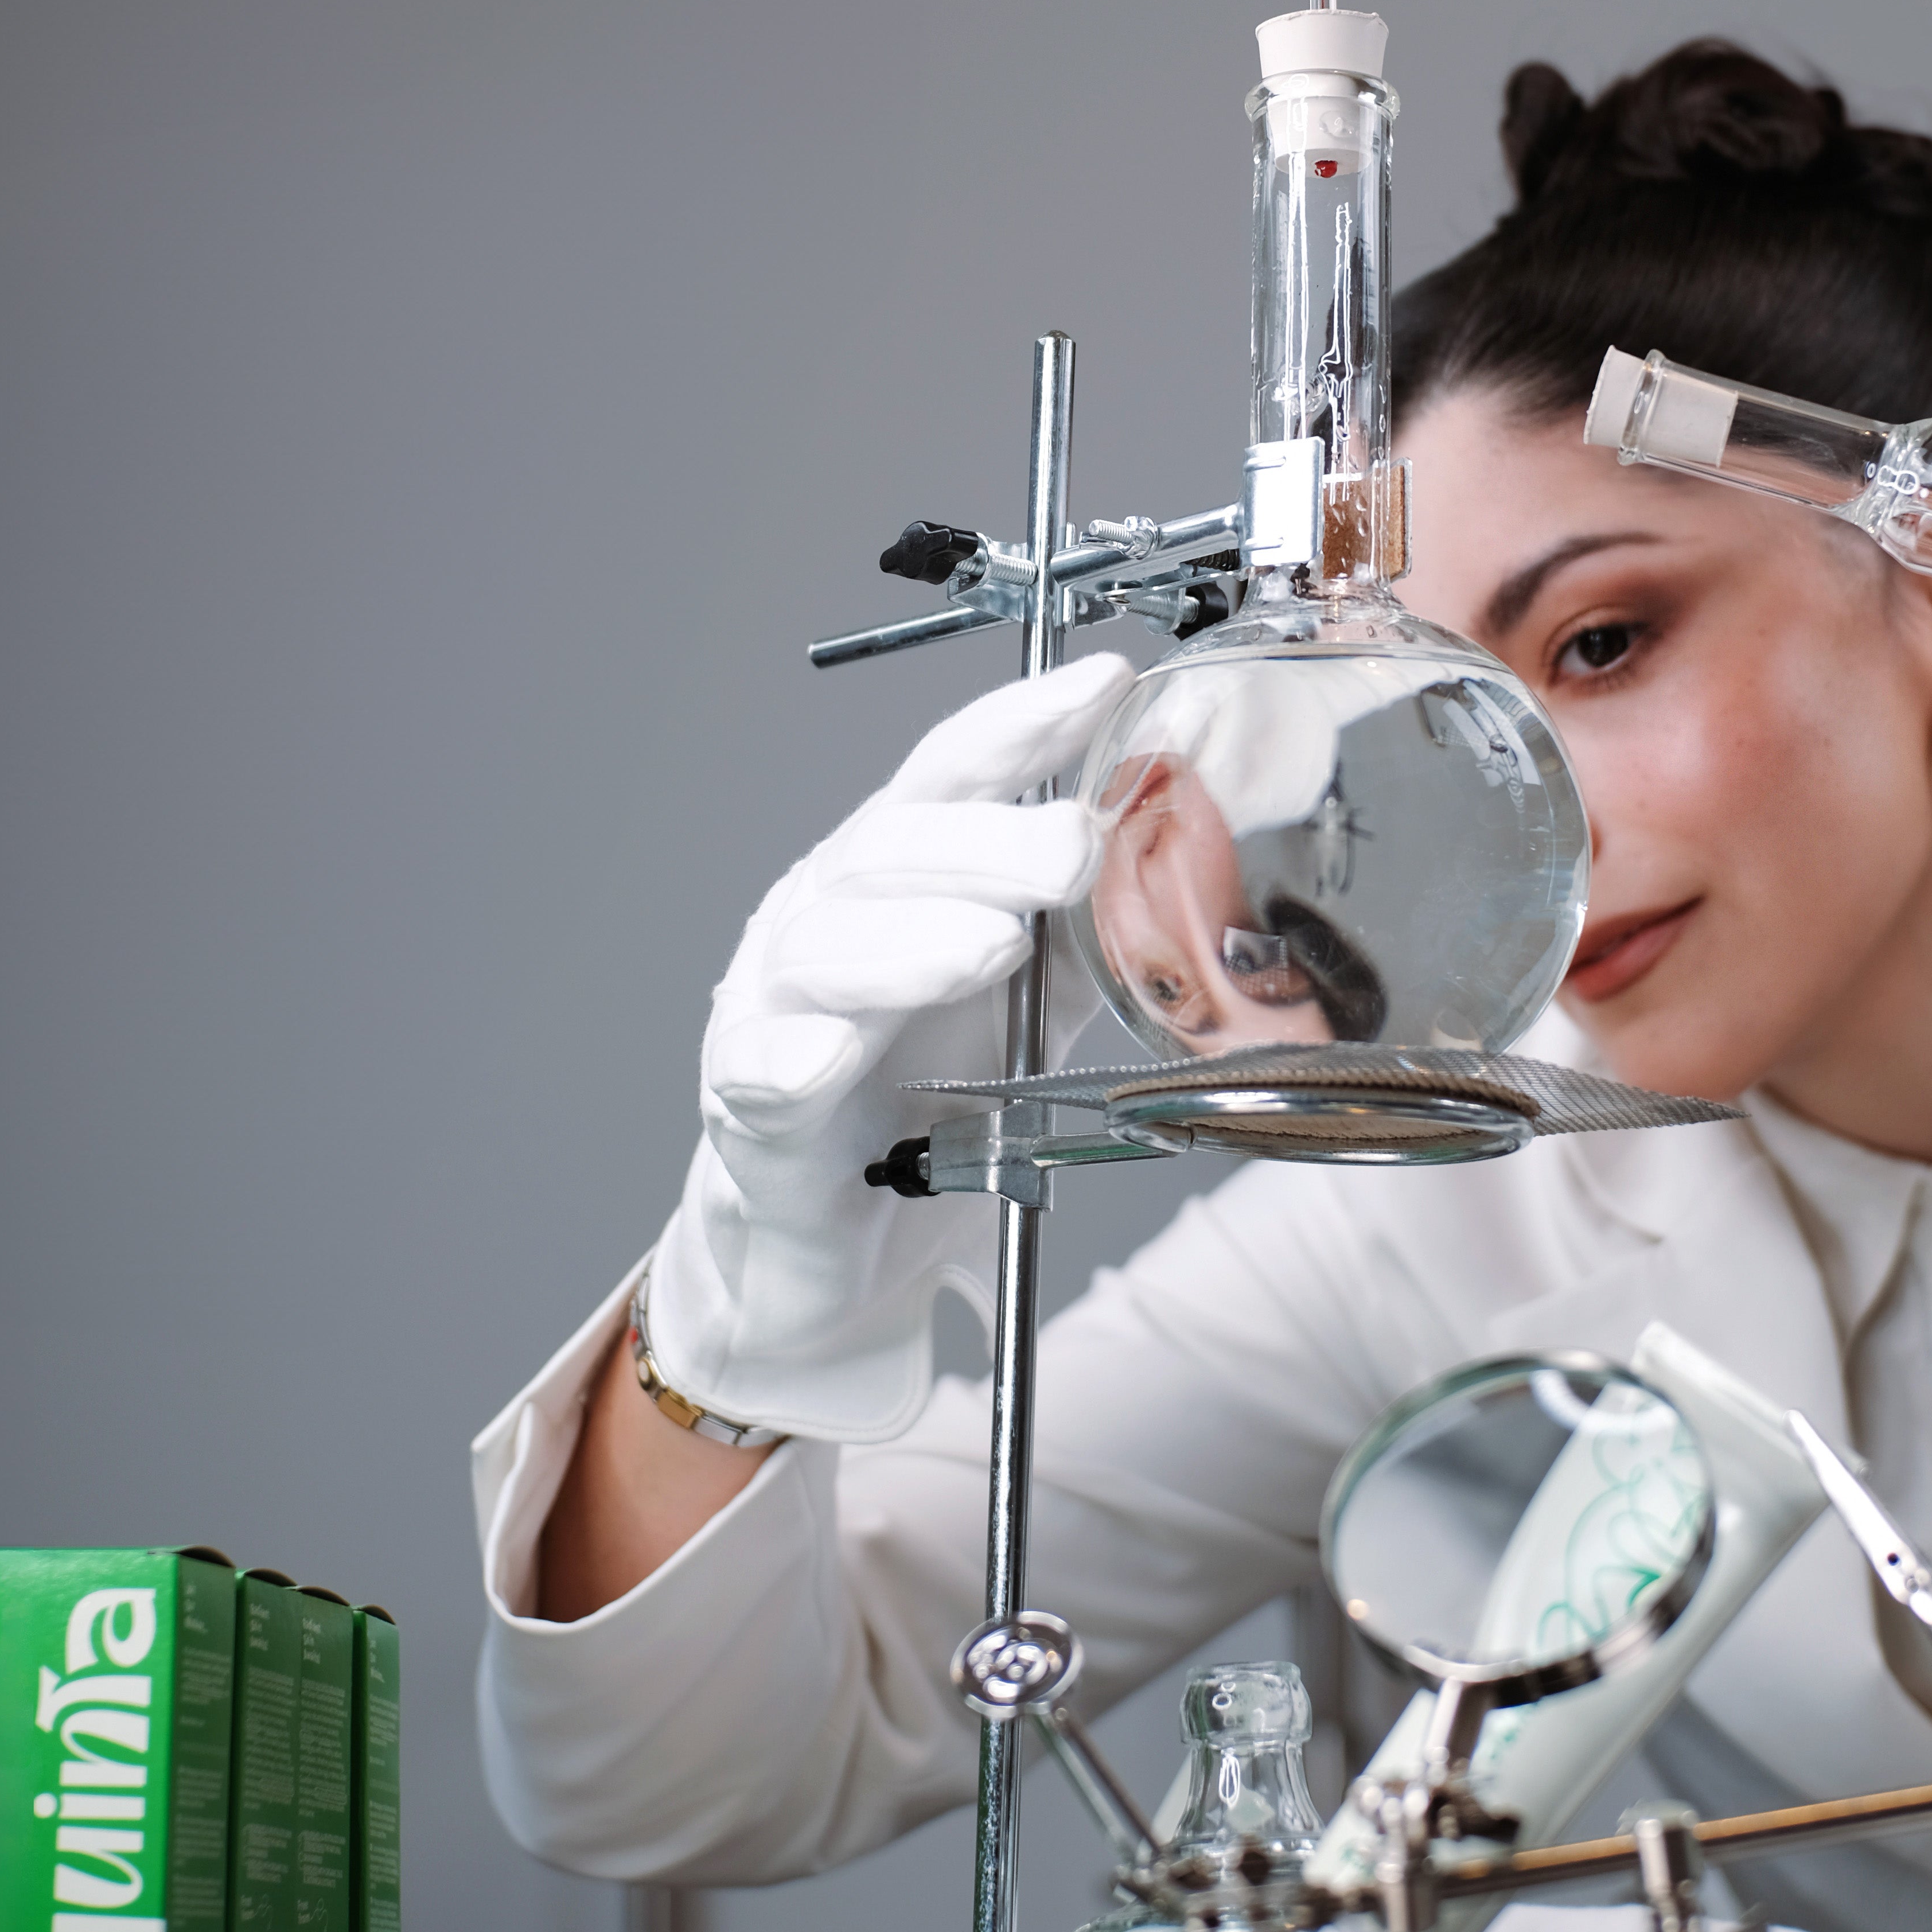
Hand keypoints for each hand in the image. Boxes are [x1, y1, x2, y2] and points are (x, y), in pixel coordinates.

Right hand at [643, 654, 1129, 1442]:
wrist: (834, 1245)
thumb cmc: (926, 1097)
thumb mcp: (1034, 1000)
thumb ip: (1092, 926)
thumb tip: (1182, 843)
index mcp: (901, 873)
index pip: (955, 771)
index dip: (1025, 722)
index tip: (1107, 685)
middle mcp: (828, 917)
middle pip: (892, 848)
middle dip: (984, 841)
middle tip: (1069, 850)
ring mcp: (776, 1006)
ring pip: (825, 947)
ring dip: (910, 940)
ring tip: (990, 946)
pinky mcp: (749, 1106)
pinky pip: (761, 1069)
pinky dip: (793, 1055)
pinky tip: (827, 1055)